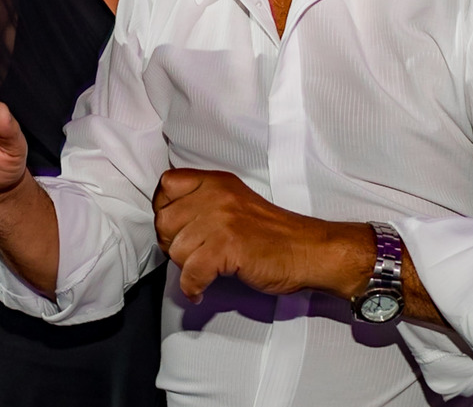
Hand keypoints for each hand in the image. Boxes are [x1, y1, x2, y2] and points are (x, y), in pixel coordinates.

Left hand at [153, 168, 340, 302]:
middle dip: (173, 244)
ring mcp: (221, 221)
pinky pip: (191, 273)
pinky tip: (200, 290)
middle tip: (190, 255)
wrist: (307, 251)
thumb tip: (169, 220)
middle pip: (165, 221)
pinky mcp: (226, 248)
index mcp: (216, 182)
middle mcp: (216, 196)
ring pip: (176, 250)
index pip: (167, 185)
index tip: (175, 228)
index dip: (164, 209)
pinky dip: (193, 287)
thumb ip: (204, 202)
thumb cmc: (273, 233)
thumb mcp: (235, 201)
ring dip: (186, 268)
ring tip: (204, 270)